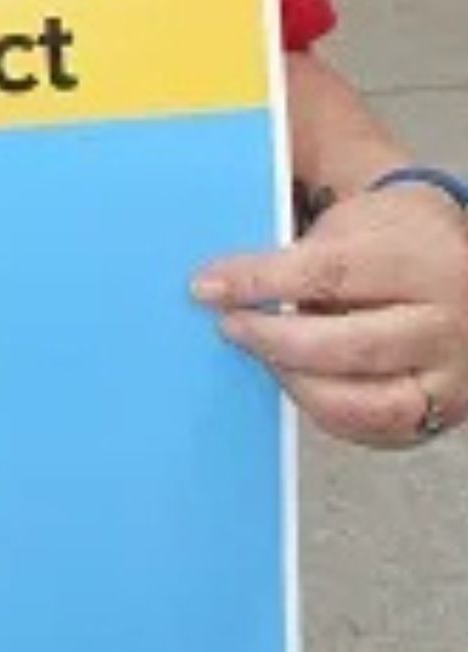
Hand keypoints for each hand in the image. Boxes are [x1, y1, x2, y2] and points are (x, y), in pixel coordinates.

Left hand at [192, 184, 467, 447]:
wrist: (462, 268)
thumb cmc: (394, 239)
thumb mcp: (353, 220)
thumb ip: (295, 249)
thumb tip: (219, 274)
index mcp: (421, 260)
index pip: (329, 273)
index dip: (260, 282)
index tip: (208, 286)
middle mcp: (445, 322)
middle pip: (351, 346)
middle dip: (275, 341)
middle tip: (230, 327)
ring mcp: (450, 377)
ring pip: (366, 403)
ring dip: (297, 383)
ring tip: (263, 356)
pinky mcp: (443, 414)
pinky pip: (376, 431)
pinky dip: (327, 412)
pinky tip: (298, 382)